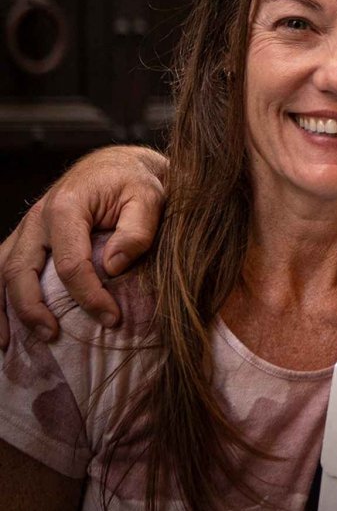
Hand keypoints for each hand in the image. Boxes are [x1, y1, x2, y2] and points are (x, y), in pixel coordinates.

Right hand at [0, 146, 166, 349]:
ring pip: (2, 271)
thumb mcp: (149, 199)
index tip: (111, 319)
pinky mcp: (26, 238)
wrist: (119, 166)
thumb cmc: (135, 183)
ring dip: (4, 308)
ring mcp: (27, 228)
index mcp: (66, 208)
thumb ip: (136, 231)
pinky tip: (4, 326)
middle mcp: (37, 219)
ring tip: (9, 344)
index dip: (89, 296)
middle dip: (33, 309)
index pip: (70, 264)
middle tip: (54, 336)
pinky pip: (3, 268)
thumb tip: (112, 267)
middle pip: (20, 271)